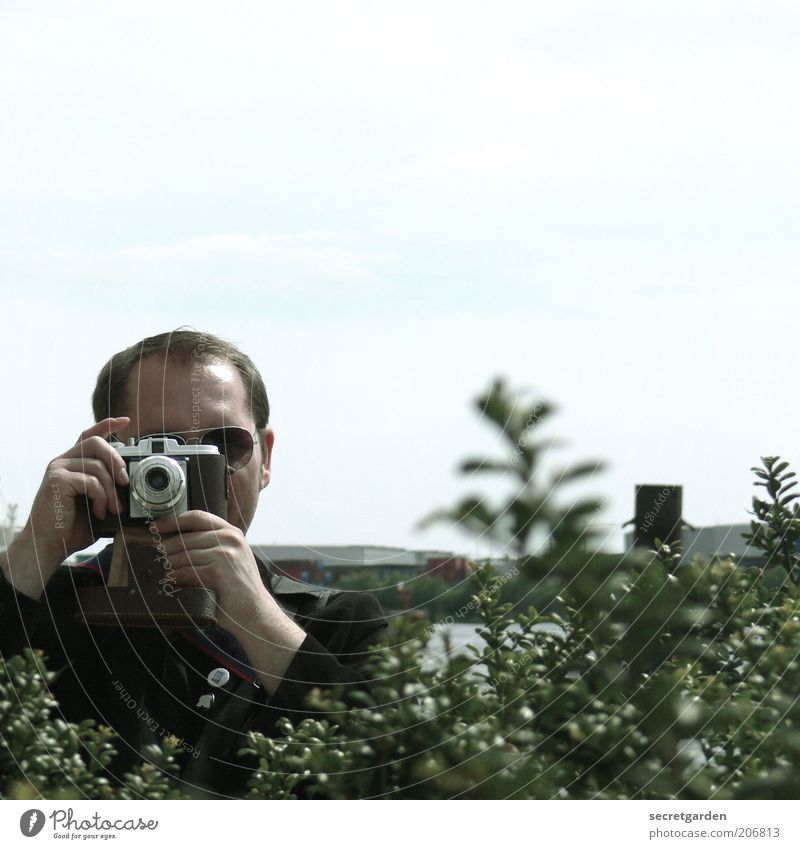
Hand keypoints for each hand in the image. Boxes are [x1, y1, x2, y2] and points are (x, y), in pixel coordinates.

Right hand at [1, 417, 130, 597]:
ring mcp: (58, 469)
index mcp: (72, 464)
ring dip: (111, 489)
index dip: (107, 425)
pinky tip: (99, 512)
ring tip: (113, 508)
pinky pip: (90, 481)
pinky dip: (101, 498)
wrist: (49, 545)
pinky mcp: (57, 481)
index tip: (125, 422)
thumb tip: (131, 482)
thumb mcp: (96, 503)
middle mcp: (63, 462)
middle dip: (117, 460)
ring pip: (96, 465)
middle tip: (126, 483)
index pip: (89, 435)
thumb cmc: (72, 527)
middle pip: (96, 443)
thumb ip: (107, 487)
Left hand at [154, 511, 305, 693]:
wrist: (255, 612)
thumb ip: (210, 546)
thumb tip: (174, 544)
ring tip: (163, 572)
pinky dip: (176, 577)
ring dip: (170, 566)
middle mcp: (230, 538)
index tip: (157, 527)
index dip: (173, 521)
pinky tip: (171, 581)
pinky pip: (188, 571)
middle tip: (157, 559)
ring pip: (184, 555)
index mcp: (231, 532)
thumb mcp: (230, 558)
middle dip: (167, 550)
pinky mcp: (220, 571)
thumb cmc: (238, 589)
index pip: (197, 516)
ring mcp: (226, 553)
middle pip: (186, 538)